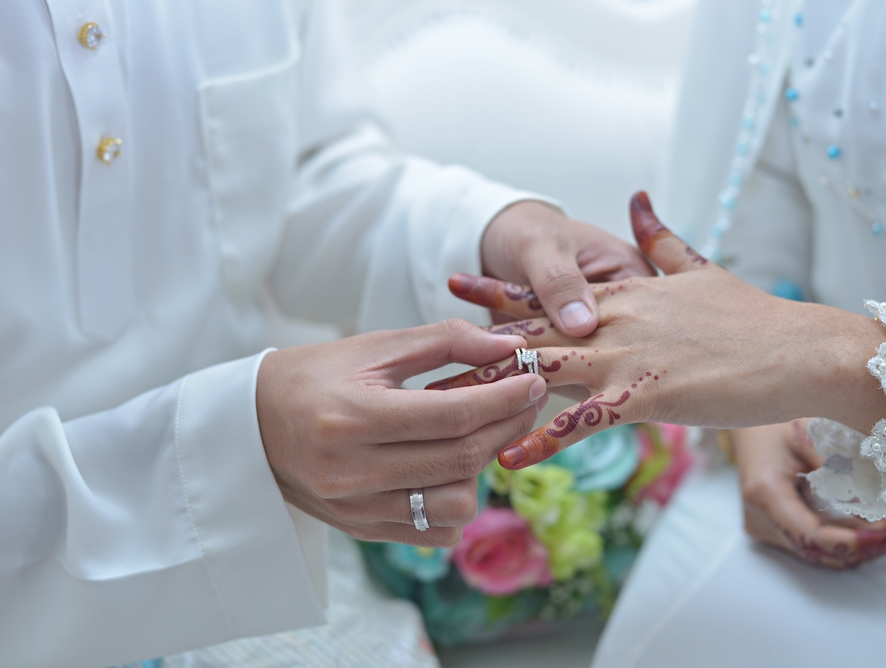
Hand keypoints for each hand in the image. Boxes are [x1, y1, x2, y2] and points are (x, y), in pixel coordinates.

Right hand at [256, 319, 547, 546]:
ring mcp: (356, 507)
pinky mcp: (360, 528)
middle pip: (461, 459)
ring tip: (477, 435)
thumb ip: (445, 341)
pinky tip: (449, 468)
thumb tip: (510, 347)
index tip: (532, 379)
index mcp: (354, 416)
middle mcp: (353, 470)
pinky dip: (453, 501)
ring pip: (454, 504)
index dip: (504, 398)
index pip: (454, 416)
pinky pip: (431, 531)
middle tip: (524, 400)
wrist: (246, 425)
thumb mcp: (373, 346)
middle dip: (506, 427)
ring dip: (481, 468)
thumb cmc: (313, 375)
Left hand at [434, 192, 885, 468]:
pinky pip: (583, 420)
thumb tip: (639, 198)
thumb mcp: (699, 269)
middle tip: (418, 364)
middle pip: (528, 332)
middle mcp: (612, 320)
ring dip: (489, 393)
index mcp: (622, 295)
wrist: (800, 349)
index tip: (452, 283)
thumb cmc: (752, 318)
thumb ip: (659, 238)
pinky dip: (543, 438)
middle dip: (471, 349)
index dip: (498, 290)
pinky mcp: (645, 394)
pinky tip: (507, 457)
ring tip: (439, 413)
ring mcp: (625, 356)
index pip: (548, 292)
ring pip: (540, 370)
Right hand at [733, 421, 885, 569]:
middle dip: (866, 545)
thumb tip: (884, 507)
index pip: (812, 537)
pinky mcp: (775, 529)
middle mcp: (760, 518)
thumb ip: (844, 470)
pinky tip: (875, 526)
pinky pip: (815, 543)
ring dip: (860, 545)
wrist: (747, 422)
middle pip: (820, 551)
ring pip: (821, 553)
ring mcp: (766, 528)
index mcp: (764, 492)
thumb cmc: (777, 420)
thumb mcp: (813, 433)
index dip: (855, 542)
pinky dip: (846, 538)